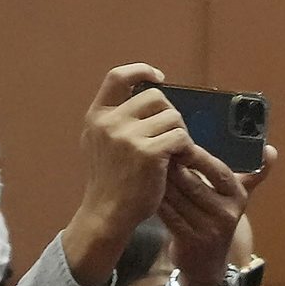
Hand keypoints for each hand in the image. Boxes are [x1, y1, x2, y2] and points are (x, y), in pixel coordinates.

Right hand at [69, 64, 197, 254]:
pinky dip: (187, 150)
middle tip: (173, 137)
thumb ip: (116, 121)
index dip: (141, 70)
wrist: (107, 215)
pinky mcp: (148, 153)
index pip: (117, 77)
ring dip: (181, 134)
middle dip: (171, 115)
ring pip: (173, 117)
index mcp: (97, 116)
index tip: (159, 77)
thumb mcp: (101, 145)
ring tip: (176, 154)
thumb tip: (146, 96)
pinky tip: (181, 163)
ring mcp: (127, 136)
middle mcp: (110, 122)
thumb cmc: (111, 183)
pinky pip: (181, 137)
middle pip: (156, 98)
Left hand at [156, 141, 272, 285]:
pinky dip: (157, 200)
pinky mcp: (190, 240)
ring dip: (161, 181)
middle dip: (173, 166)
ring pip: (178, 197)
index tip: (181, 142)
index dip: (199, 157)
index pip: (220, 171)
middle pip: (194, 183)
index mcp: (238, 198)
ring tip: (147, 166)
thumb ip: (252, 175)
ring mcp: (208, 229)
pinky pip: (169, 214)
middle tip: (155, 150)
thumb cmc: (218, 221)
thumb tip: (271, 150)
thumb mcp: (237, 199)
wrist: (207, 265)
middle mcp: (227, 214)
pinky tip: (147, 190)